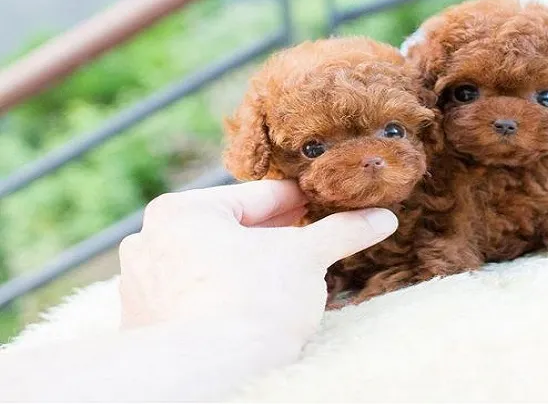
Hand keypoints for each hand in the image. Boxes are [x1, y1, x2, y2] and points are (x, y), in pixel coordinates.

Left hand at [118, 180, 397, 344]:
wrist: (211, 372)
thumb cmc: (255, 303)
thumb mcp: (307, 257)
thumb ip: (343, 231)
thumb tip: (383, 217)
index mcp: (183, 210)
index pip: (259, 197)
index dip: (301, 202)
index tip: (326, 205)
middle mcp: (150, 240)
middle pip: (232, 230)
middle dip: (274, 238)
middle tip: (311, 242)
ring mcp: (142, 284)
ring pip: (212, 263)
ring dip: (248, 266)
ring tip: (284, 278)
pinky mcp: (144, 323)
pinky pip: (194, 296)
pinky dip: (222, 295)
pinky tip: (252, 307)